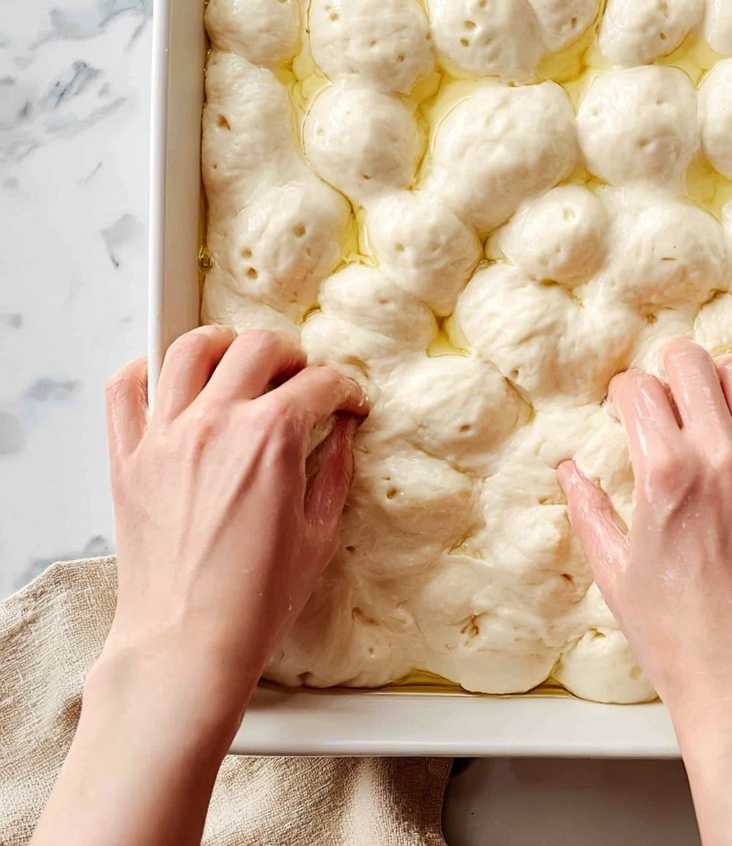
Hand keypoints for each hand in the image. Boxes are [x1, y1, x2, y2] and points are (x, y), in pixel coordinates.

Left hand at [100, 326, 366, 710]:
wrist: (187, 644)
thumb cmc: (253, 602)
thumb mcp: (318, 535)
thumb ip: (335, 472)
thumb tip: (342, 435)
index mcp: (272, 438)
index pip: (320, 383)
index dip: (346, 391)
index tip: (347, 405)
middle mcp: (217, 423)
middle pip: (260, 346)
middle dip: (293, 357)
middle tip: (301, 381)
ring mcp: (166, 436)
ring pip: (191, 346)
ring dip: (225, 345)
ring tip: (239, 363)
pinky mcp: (129, 457)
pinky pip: (126, 388)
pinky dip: (147, 371)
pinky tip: (172, 382)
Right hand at [559, 338, 731, 719]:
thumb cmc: (683, 640)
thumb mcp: (616, 573)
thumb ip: (589, 511)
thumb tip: (570, 473)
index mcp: (666, 474)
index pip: (639, 388)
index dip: (626, 393)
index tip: (628, 406)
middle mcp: (721, 459)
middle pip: (691, 362)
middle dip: (669, 372)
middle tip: (667, 398)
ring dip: (721, 385)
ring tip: (714, 411)